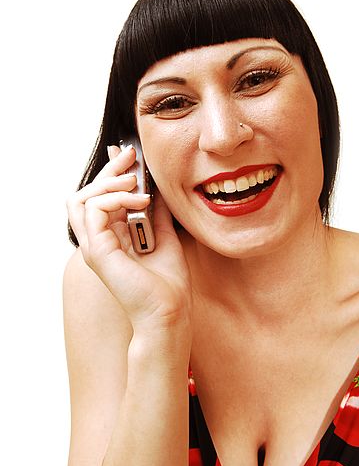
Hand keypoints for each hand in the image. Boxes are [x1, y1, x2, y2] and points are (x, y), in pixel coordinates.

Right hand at [67, 145, 191, 333]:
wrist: (169, 312)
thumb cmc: (168, 282)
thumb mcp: (165, 236)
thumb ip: (158, 213)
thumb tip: (159, 188)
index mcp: (112, 237)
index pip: (101, 198)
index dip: (112, 173)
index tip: (130, 154)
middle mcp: (98, 240)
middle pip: (87, 194)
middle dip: (109, 169)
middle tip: (130, 154)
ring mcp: (95, 246)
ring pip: (81, 198)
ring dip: (109, 182)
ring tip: (135, 182)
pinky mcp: (97, 250)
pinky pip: (94, 209)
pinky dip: (115, 197)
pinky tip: (140, 200)